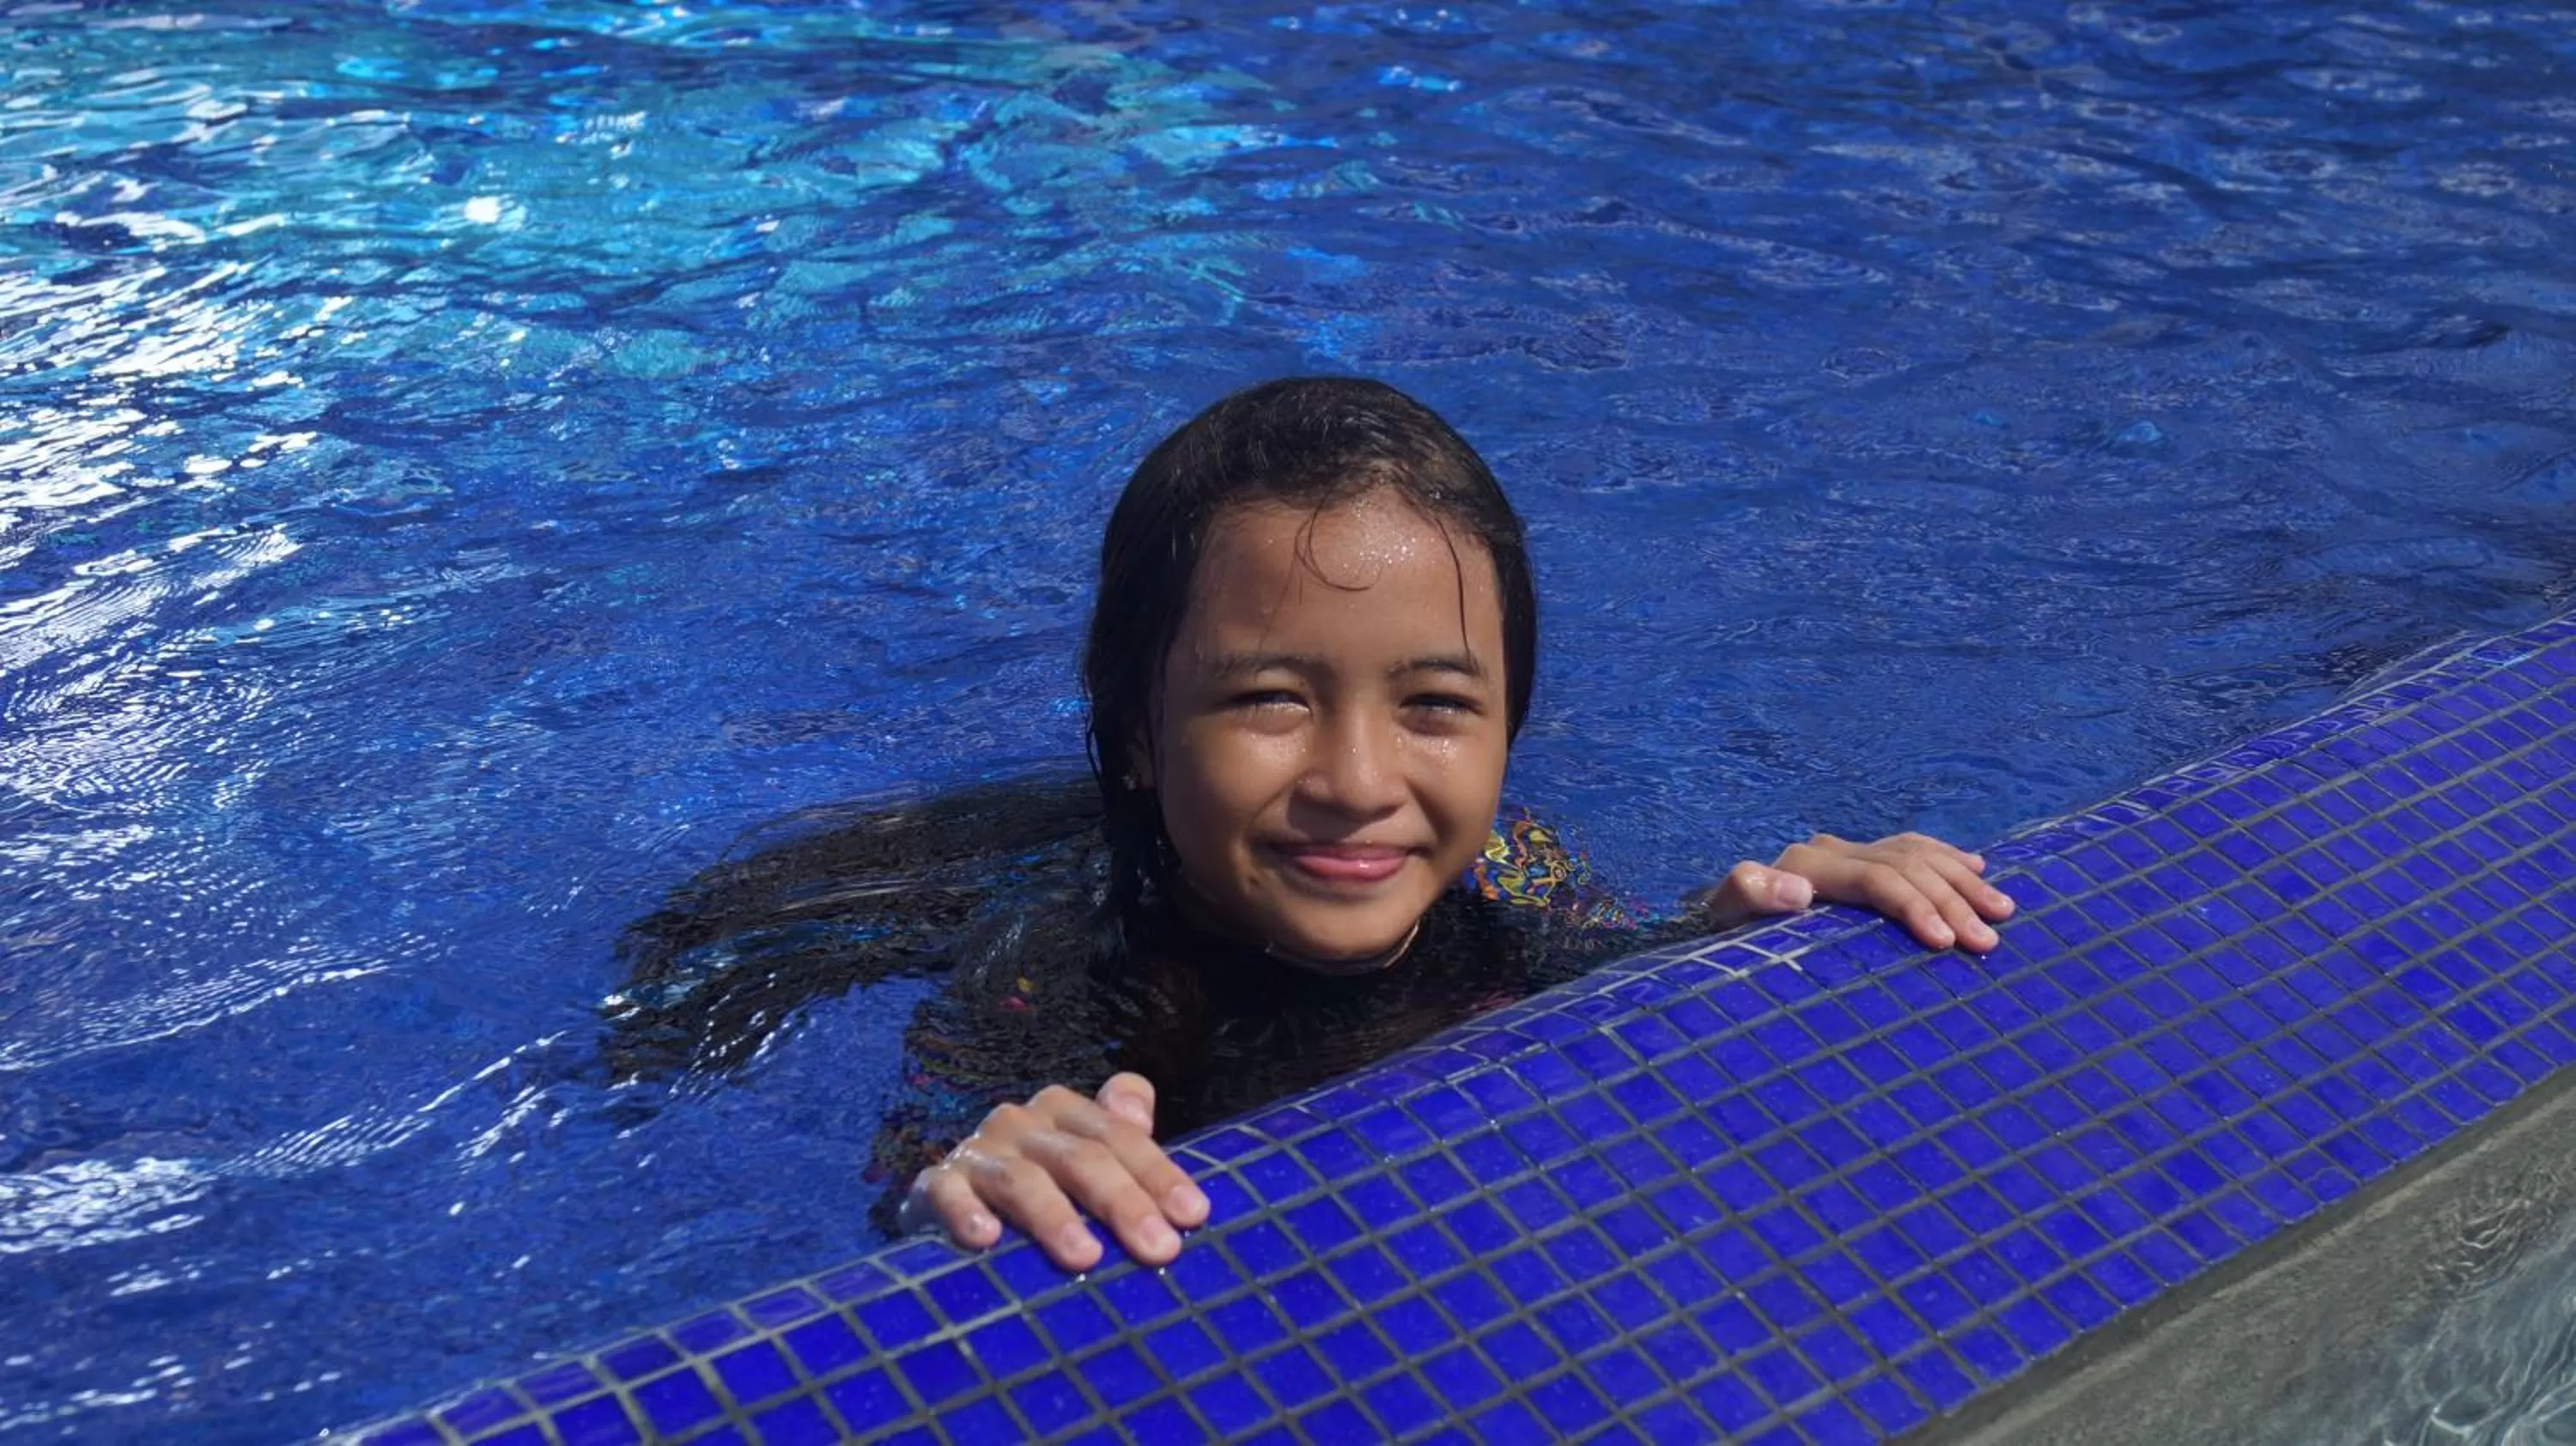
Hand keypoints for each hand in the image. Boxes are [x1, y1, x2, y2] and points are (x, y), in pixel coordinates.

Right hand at [900, 1072, 1210, 1270]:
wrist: (953, 1205)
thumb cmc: (1042, 1188)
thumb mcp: (1086, 1158)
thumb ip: (1122, 1136)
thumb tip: (1140, 1107)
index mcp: (1065, 1113)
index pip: (1120, 1137)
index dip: (1159, 1173)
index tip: (1193, 1215)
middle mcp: (1022, 1123)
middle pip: (1080, 1158)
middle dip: (1123, 1202)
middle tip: (1159, 1248)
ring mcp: (977, 1152)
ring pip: (1022, 1179)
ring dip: (1055, 1218)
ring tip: (1085, 1258)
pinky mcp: (936, 1184)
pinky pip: (947, 1193)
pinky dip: (965, 1212)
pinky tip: (986, 1240)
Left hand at [1693, 832, 2015, 952]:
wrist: (1718, 917)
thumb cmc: (1727, 931)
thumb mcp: (1726, 916)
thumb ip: (1750, 893)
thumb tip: (1797, 888)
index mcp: (1808, 863)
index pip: (1877, 878)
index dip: (1913, 905)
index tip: (1945, 943)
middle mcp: (1831, 850)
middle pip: (1906, 866)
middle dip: (1951, 901)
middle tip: (1988, 941)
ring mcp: (1848, 852)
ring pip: (1917, 854)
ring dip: (1962, 880)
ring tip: (2002, 910)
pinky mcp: (1857, 858)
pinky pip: (1911, 847)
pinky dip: (1946, 858)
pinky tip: (1976, 868)